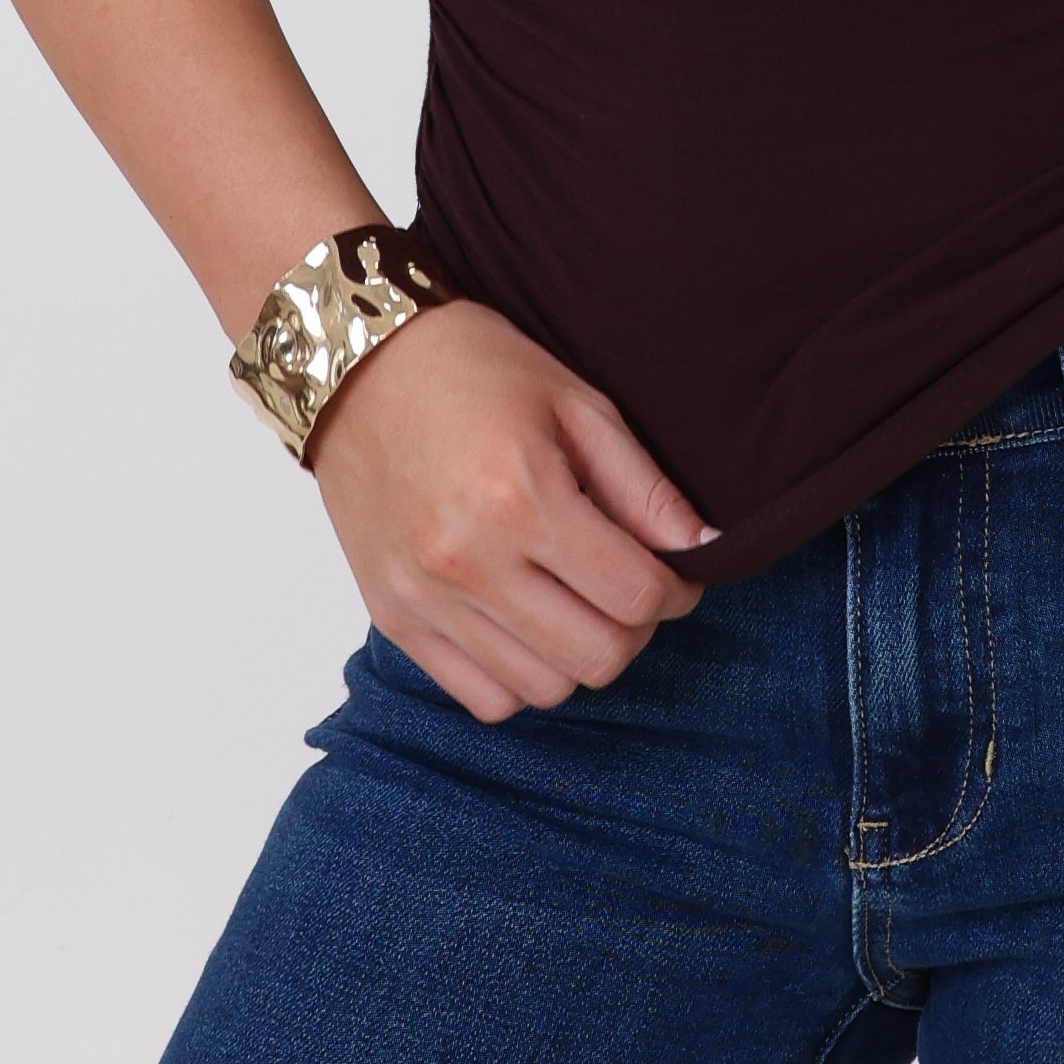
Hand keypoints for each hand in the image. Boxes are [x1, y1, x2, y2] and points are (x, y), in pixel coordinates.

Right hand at [307, 300, 716, 722]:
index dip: (677, 591)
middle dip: (636, 629)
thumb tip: (704, 546)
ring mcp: (425, 597)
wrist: (358, 366)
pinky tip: (525, 624)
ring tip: (576, 602)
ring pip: (543, 689)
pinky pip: (481, 697)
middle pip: (597, 656)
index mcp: (522, 499)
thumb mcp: (576, 403)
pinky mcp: (394, 618)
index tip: (676, 573)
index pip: (635, 596)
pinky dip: (518, 678)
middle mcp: (469, 561)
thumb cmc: (473, 369)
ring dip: (578, 655)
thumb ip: (643, 486)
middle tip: (630, 588)